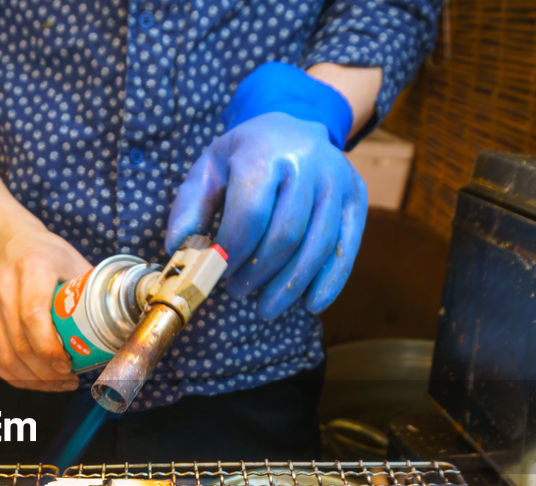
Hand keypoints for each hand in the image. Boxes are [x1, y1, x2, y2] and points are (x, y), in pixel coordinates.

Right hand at [0, 225, 88, 390]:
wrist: (9, 242)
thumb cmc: (49, 255)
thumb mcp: (76, 263)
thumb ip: (96, 292)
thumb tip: (128, 324)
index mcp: (32, 266)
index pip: (33, 315)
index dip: (50, 348)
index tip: (69, 365)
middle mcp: (3, 284)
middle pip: (19, 342)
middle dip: (46, 372)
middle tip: (69, 379)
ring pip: (4, 356)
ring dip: (33, 379)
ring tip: (57, 383)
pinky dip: (15, 377)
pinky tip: (36, 380)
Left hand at [166, 111, 367, 318]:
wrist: (294, 128)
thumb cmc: (244, 157)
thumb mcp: (209, 169)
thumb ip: (189, 207)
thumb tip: (177, 249)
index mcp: (264, 152)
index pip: (250, 213)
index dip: (233, 251)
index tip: (219, 273)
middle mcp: (307, 162)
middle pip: (286, 234)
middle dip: (258, 273)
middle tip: (237, 291)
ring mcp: (338, 178)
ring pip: (318, 246)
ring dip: (289, 286)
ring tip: (265, 308)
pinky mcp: (357, 196)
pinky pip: (346, 247)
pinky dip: (329, 282)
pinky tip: (309, 304)